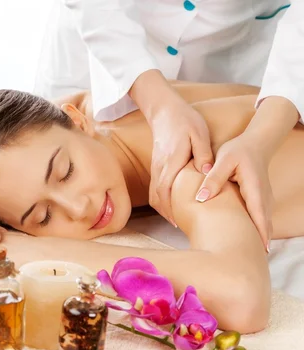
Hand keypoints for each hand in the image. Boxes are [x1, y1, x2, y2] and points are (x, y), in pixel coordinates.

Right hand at [149, 97, 213, 225]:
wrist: (164, 111)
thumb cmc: (184, 121)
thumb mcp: (199, 134)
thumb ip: (203, 154)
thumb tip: (206, 172)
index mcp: (171, 161)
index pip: (166, 190)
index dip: (171, 208)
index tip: (179, 222)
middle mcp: (160, 167)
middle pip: (157, 197)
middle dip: (167, 214)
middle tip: (180, 226)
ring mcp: (156, 167)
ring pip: (154, 195)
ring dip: (163, 209)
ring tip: (177, 220)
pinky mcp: (156, 167)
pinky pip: (155, 188)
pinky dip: (162, 200)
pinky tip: (173, 205)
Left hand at [195, 135, 272, 250]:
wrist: (255, 144)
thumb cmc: (239, 151)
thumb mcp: (224, 160)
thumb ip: (213, 178)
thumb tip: (201, 197)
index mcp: (254, 190)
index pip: (258, 216)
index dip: (258, 235)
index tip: (258, 253)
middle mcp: (263, 198)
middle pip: (263, 226)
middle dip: (258, 244)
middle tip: (250, 264)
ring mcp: (263, 201)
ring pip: (262, 224)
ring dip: (257, 240)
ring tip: (248, 260)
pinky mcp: (258, 201)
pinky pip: (258, 220)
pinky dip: (255, 232)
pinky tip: (246, 244)